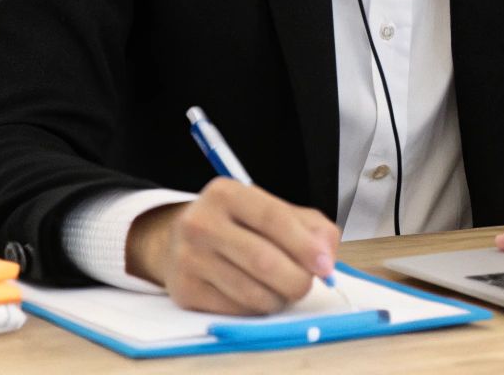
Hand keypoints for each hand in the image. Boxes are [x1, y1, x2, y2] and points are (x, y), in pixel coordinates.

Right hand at [126, 178, 339, 314]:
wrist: (178, 241)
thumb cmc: (238, 225)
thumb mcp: (272, 210)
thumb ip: (310, 227)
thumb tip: (325, 258)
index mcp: (226, 194)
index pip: (273, 219)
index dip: (304, 245)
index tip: (325, 266)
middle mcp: (201, 223)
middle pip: (263, 261)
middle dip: (297, 279)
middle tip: (306, 284)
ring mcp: (188, 259)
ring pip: (252, 293)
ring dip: (279, 298)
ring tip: (282, 288)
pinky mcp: (185, 292)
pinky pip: (236, 310)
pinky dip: (257, 309)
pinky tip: (256, 294)